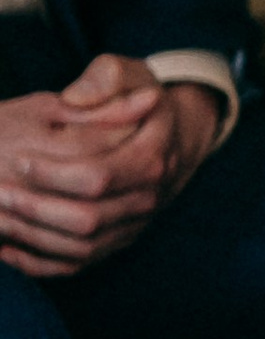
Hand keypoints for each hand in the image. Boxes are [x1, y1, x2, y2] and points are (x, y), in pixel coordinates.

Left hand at [0, 56, 222, 278]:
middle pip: (87, 219)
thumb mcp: (128, 74)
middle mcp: (149, 198)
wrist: (174, 134)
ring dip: (31, 237)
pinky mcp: (119, 241)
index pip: (99, 177)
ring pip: (80, 247)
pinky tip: (5, 247)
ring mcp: (135, 225)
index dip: (53, 173)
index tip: (18, 158)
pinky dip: (38, 263)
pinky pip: (77, 265)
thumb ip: (103, 79)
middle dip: (34, 207)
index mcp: (152, 158)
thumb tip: (75, 98)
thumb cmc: (140, 100)